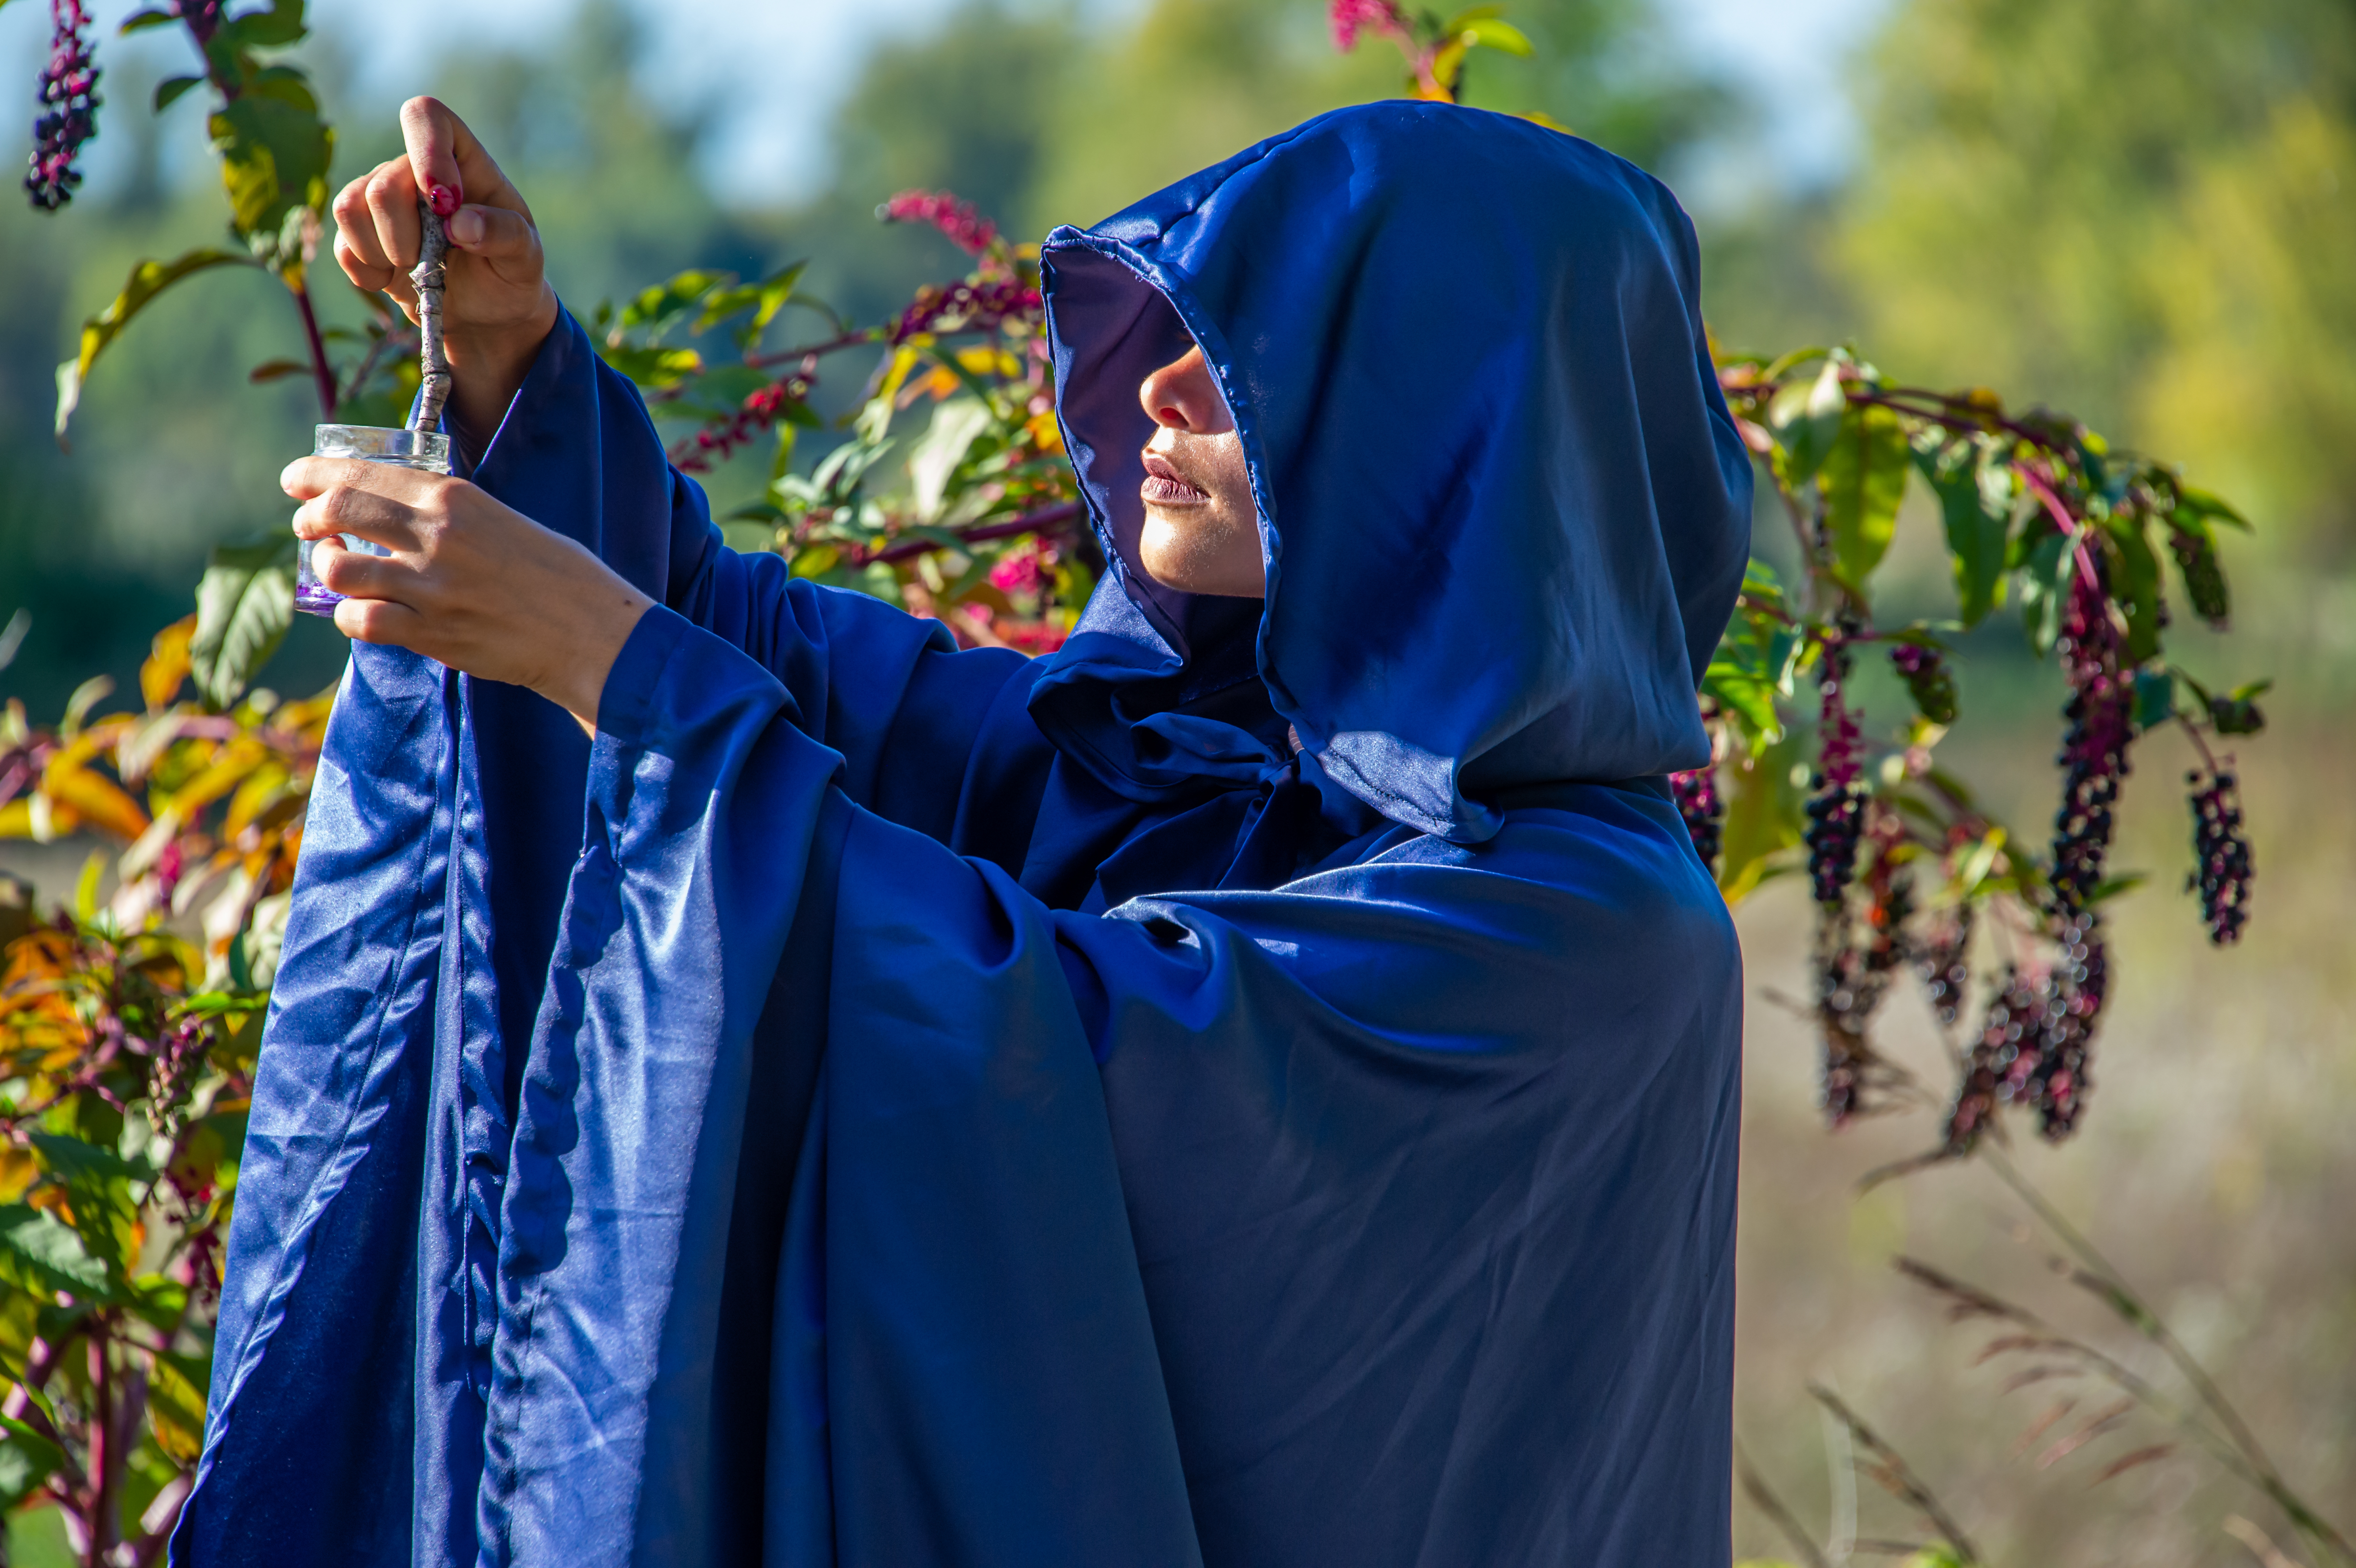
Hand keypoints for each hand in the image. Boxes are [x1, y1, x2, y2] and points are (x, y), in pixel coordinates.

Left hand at [285, 456, 649, 731]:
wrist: (593, 632)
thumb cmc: (559, 575)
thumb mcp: (504, 521)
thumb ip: (452, 515)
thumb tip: (399, 515)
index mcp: (456, 499)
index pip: (362, 474)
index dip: (314, 474)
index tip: (296, 479)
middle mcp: (438, 536)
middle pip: (338, 511)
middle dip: (309, 518)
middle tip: (307, 527)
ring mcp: (432, 587)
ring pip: (339, 570)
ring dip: (327, 570)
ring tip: (336, 572)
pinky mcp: (433, 633)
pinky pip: (362, 622)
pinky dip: (350, 618)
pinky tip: (360, 615)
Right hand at [331, 96, 559, 443]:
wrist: (493, 326)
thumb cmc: (516, 282)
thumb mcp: (525, 260)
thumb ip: (501, 235)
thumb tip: (459, 221)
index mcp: (463, 160)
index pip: (426, 116)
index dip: (424, 147)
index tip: (443, 197)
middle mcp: (417, 173)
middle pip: (380, 175)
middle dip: (405, 228)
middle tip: (434, 266)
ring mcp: (383, 205)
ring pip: (350, 207)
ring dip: (383, 252)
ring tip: (419, 279)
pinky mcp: (362, 241)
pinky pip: (341, 246)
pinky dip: (366, 273)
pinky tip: (397, 289)